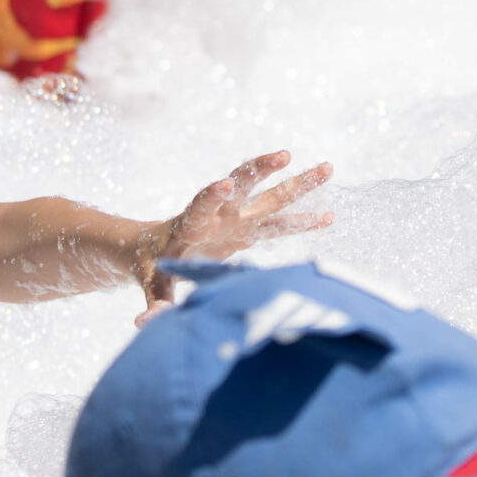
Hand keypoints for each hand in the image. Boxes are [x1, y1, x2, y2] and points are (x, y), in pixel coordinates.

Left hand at [135, 152, 332, 319]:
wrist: (157, 249)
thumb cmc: (151, 266)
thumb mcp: (152, 283)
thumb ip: (156, 300)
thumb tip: (148, 321)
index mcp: (190, 225)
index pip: (201, 207)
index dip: (212, 197)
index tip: (226, 183)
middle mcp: (218, 216)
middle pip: (244, 187)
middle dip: (263, 170)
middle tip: (285, 155)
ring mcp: (237, 220)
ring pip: (270, 198)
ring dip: (298, 184)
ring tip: (327, 168)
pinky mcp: (249, 230)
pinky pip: (279, 223)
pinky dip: (302, 220)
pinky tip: (328, 217)